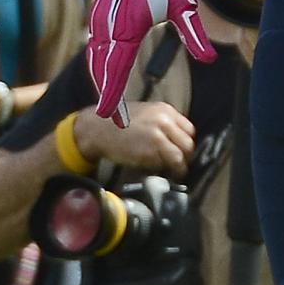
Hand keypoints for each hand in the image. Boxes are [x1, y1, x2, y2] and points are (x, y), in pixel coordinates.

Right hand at [76, 99, 193, 176]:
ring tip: (173, 173)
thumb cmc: (117, 123)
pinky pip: (163, 164)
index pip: (189, 130)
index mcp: (165, 111)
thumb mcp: (145, 114)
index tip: (183, 152)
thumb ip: (163, 124)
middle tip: (179, 165)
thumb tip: (177, 141)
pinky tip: (158, 171)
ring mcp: (157, 136)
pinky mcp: (148, 151)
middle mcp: (164, 121)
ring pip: (179, 157)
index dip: (185, 143)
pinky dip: (163, 170)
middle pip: (188, 144)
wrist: (94, 128)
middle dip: (185, 157)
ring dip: (178, 167)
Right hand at [87, 0, 215, 119]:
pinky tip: (106, 76)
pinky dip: (99, 65)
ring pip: (95, 59)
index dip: (113, 96)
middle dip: (108, 95)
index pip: (117, 71)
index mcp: (127, 28)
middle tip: (117, 120)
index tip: (112, 117)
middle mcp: (107, 28)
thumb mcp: (186, 6)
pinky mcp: (98, 17)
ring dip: (102, 81)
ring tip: (113, 105)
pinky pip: (95, 47)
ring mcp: (99, 22)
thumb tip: (209, 61)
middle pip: (102, 70)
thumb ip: (194, 35)